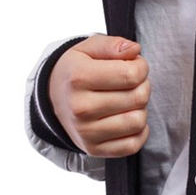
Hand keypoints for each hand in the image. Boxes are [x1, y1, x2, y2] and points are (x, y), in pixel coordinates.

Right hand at [47, 34, 150, 156]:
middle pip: (139, 97)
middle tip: (129, 83)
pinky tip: (125, 118)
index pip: (132, 74)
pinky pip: (133, 145)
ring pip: (138, 121)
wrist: (53, 100)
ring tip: (126, 101)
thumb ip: (112, 45)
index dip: (141, 67)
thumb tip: (134, 50)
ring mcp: (86, 132)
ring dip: (140, 109)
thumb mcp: (87, 49)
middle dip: (142, 86)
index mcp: (78, 78)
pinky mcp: (94, 149)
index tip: (133, 65)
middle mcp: (80, 108)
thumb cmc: (76, 71)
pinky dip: (137, 132)